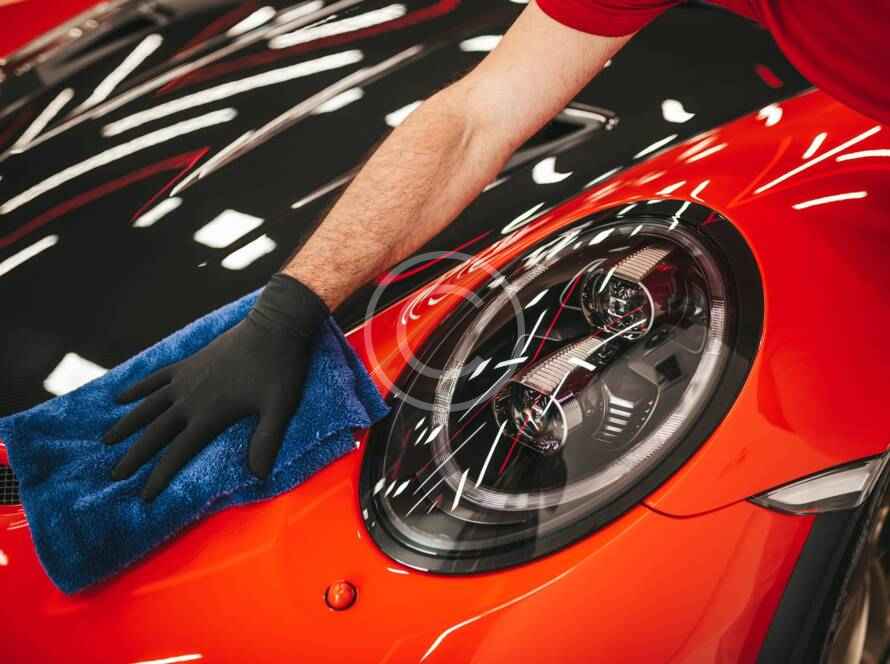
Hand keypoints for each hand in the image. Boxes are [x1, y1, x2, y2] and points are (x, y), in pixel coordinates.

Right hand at [104, 275, 328, 500]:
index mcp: (210, 415)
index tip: (144, 497)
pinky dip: (137, 388)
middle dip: (134, 456)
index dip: (159, 476)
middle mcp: (190, 399)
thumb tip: (258, 476)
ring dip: (127, 424)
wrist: (274, 326)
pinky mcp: (189, 363)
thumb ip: (266, 440)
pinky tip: (120, 397)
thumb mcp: (279, 408)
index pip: (177, 453)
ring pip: (148, 406)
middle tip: (114, 475)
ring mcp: (186, 378)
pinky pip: (156, 378)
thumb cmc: (280, 369)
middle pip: (154, 433)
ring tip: (107, 441)